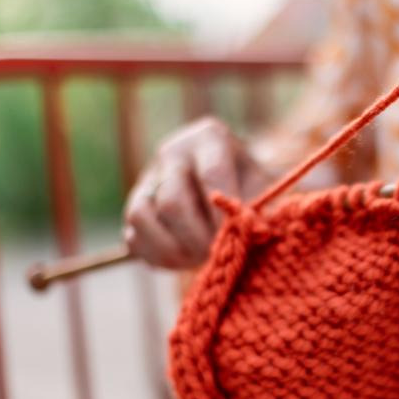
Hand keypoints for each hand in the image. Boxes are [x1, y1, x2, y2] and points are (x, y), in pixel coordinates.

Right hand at [124, 117, 272, 268]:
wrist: (228, 185)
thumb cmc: (251, 186)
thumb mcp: (264, 188)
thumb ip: (265, 206)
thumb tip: (260, 232)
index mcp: (210, 138)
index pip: (213, 176)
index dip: (223, 214)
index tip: (236, 237)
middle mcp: (173, 152)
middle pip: (172, 202)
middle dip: (197, 238)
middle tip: (218, 254)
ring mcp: (148, 177)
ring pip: (142, 217)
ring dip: (174, 248)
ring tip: (200, 259)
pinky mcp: (135, 205)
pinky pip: (134, 236)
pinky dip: (159, 255)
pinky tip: (184, 259)